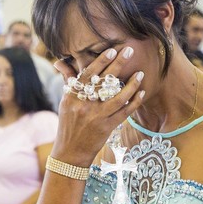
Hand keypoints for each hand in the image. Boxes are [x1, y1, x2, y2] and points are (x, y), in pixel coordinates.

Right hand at [52, 46, 146, 165]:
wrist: (70, 153)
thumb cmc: (68, 125)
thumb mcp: (65, 103)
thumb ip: (68, 83)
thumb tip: (60, 62)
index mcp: (72, 97)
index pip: (87, 75)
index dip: (100, 62)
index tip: (111, 50)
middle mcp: (84, 105)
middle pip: (104, 82)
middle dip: (118, 64)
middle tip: (129, 51)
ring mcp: (96, 117)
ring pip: (117, 97)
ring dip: (131, 84)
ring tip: (140, 73)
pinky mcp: (106, 128)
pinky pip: (124, 113)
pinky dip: (134, 102)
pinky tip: (142, 93)